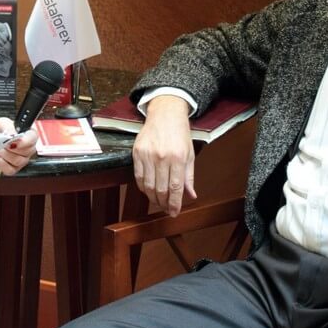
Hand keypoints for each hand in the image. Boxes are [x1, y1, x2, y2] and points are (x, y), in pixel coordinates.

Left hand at [0, 117, 36, 175]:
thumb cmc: (0, 129)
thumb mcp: (3, 123)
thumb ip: (8, 127)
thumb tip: (12, 135)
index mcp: (29, 135)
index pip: (33, 138)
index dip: (25, 141)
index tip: (14, 140)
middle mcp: (28, 149)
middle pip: (26, 152)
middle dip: (11, 148)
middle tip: (1, 143)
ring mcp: (22, 160)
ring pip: (18, 161)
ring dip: (4, 155)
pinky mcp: (14, 168)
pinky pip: (10, 170)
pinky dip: (0, 164)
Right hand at [132, 95, 196, 215]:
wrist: (165, 114)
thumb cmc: (179, 133)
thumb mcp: (190, 154)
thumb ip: (189, 176)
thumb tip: (191, 195)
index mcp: (178, 158)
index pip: (175, 188)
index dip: (174, 203)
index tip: (174, 212)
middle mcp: (162, 157)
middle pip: (160, 189)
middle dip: (163, 203)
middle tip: (166, 209)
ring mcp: (147, 155)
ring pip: (148, 185)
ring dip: (152, 197)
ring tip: (158, 202)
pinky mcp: (137, 152)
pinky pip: (138, 176)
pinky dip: (143, 187)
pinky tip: (148, 190)